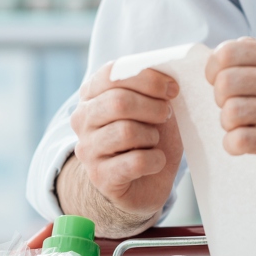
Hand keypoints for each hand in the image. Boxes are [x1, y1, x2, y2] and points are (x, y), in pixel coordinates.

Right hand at [69, 64, 182, 216]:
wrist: (145, 182)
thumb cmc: (149, 136)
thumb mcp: (154, 106)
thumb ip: (154, 87)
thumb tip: (168, 76)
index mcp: (92, 93)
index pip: (112, 73)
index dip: (147, 78)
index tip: (172, 89)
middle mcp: (83, 118)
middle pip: (118, 102)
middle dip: (153, 107)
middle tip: (166, 115)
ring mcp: (87, 149)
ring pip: (126, 132)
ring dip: (152, 136)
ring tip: (154, 141)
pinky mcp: (99, 177)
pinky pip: (135, 162)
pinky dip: (155, 160)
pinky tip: (155, 161)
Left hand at [205, 38, 255, 183]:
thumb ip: (255, 55)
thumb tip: (218, 56)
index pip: (230, 52)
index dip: (213, 69)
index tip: (218, 82)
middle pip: (227, 82)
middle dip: (220, 99)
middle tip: (232, 107)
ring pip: (232, 112)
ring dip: (227, 124)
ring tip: (240, 126)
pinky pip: (242, 140)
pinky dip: (232, 144)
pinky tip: (241, 144)